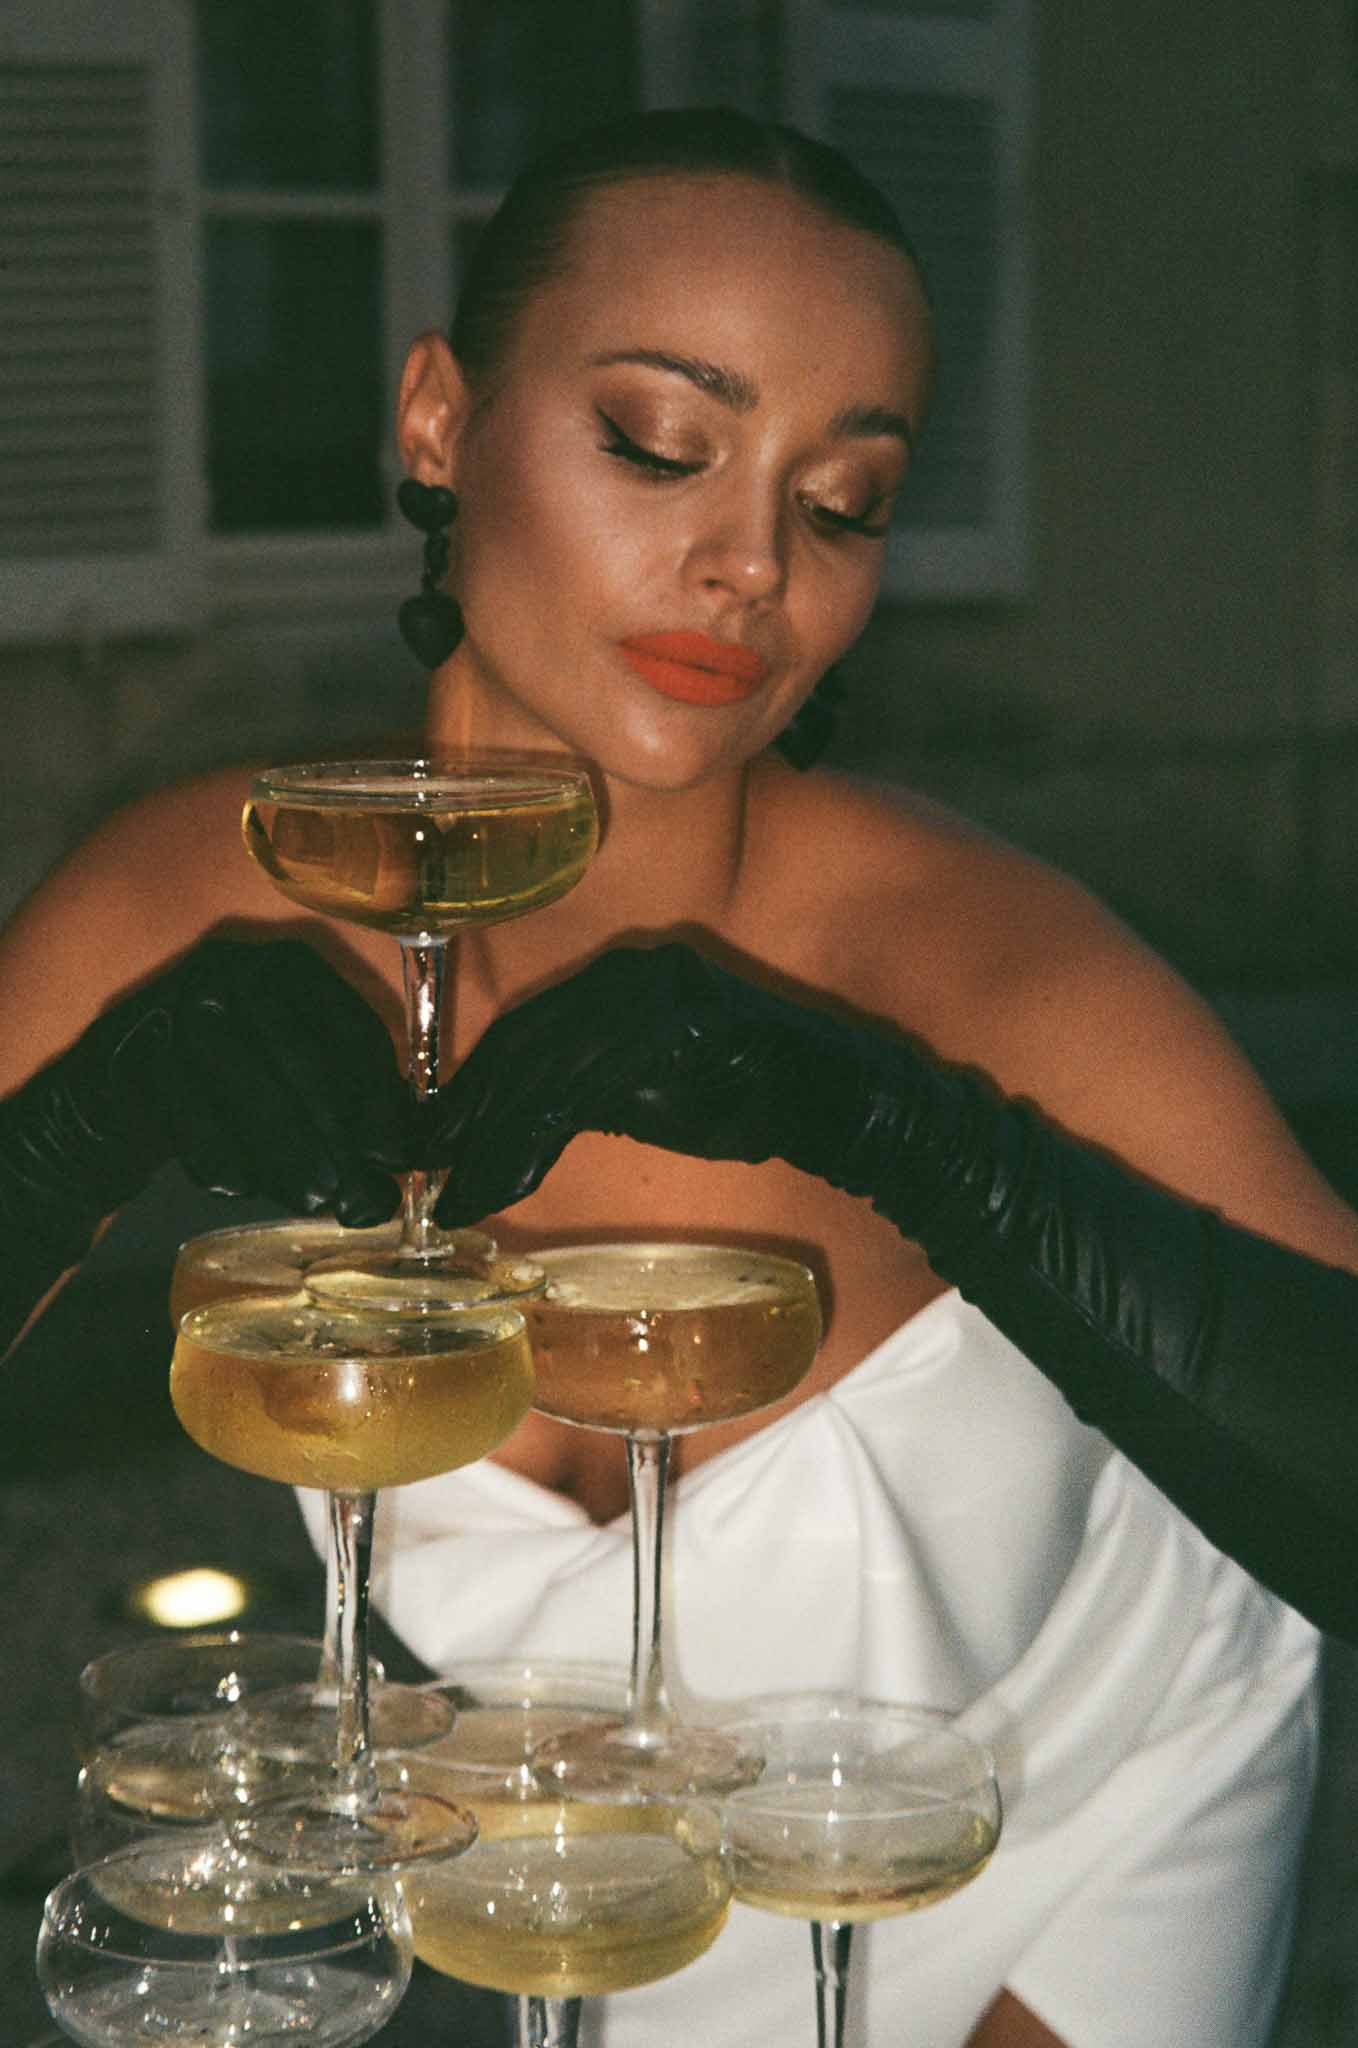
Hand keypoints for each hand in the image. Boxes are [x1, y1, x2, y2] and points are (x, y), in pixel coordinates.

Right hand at [4, 935, 410, 1238]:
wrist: (121, 1088)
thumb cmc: (233, 1083)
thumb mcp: (295, 1070)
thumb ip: (351, 1102)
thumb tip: (401, 1157)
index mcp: (293, 967)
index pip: (353, 1031)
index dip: (380, 1100)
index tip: (394, 1155)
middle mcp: (236, 971)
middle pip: (302, 1062)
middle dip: (335, 1136)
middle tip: (356, 1196)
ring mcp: (180, 1005)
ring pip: (248, 1089)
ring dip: (286, 1154)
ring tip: (313, 1198)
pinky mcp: (136, 1052)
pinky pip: (190, 1115)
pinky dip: (221, 1158)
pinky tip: (242, 1187)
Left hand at [429, 941, 904, 1225]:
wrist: (834, 1100)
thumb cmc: (744, 1099)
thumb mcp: (646, 1094)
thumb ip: (584, 1092)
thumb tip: (507, 1130)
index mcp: (618, 979)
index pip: (525, 1029)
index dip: (471, 1088)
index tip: (435, 1143)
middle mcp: (629, 972)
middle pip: (522, 1043)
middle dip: (467, 1116)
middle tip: (430, 1175)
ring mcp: (652, 993)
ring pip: (542, 1069)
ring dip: (491, 1140)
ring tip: (459, 1193)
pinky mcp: (672, 1025)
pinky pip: (580, 1089)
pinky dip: (532, 1142)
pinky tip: (506, 1182)